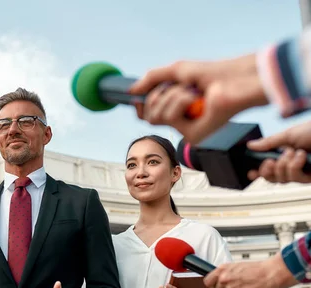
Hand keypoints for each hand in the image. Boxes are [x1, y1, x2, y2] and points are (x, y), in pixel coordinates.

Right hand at [130, 55, 266, 143]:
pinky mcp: (193, 135)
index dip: (142, 104)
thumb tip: (131, 91)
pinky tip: (196, 98)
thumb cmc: (212, 74)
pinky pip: (170, 118)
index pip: (148, 115)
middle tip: (177, 87)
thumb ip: (151, 79)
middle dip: (158, 95)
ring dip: (172, 95)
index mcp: (178, 110)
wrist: (235, 78)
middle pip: (149, 116)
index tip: (140, 95)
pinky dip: (180, 101)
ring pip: (157, 116)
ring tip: (192, 91)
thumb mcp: (175, 72)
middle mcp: (182, 123)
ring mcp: (187, 130)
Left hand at [203, 254, 298, 287]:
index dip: (212, 284)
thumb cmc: (257, 269)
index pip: (207, 281)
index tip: (215, 284)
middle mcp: (224, 280)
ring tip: (247, 286)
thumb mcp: (236, 266)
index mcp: (222, 270)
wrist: (271, 274)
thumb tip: (219, 279)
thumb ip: (225, 273)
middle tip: (235, 285)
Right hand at [247, 121, 310, 183]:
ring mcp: (303, 172)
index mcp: (285, 155)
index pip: (268, 169)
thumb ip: (269, 142)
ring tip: (293, 152)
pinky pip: (296, 178)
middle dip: (267, 171)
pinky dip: (294, 166)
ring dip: (284, 165)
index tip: (251, 172)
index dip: (258, 173)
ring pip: (282, 179)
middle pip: (272, 178)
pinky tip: (301, 156)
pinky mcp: (310, 177)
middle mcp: (293, 165)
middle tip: (270, 161)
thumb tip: (251, 145)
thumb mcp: (288, 135)